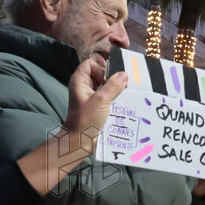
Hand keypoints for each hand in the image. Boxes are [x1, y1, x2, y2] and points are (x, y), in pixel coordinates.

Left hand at [19, 62, 125, 194]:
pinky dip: (115, 98)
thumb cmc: (86, 120)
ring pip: (105, 85)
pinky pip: (108, 96)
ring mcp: (91, 97)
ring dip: (115, 89)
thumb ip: (113, 86)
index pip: (91, 64)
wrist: (80, 141)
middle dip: (111, 78)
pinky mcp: (97, 106)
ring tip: (124, 94)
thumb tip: (124, 75)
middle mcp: (84, 87)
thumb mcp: (101, 100)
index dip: (101, 68)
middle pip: (100, 73)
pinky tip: (123, 103)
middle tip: (120, 86)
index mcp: (80, 81)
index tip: (109, 78)